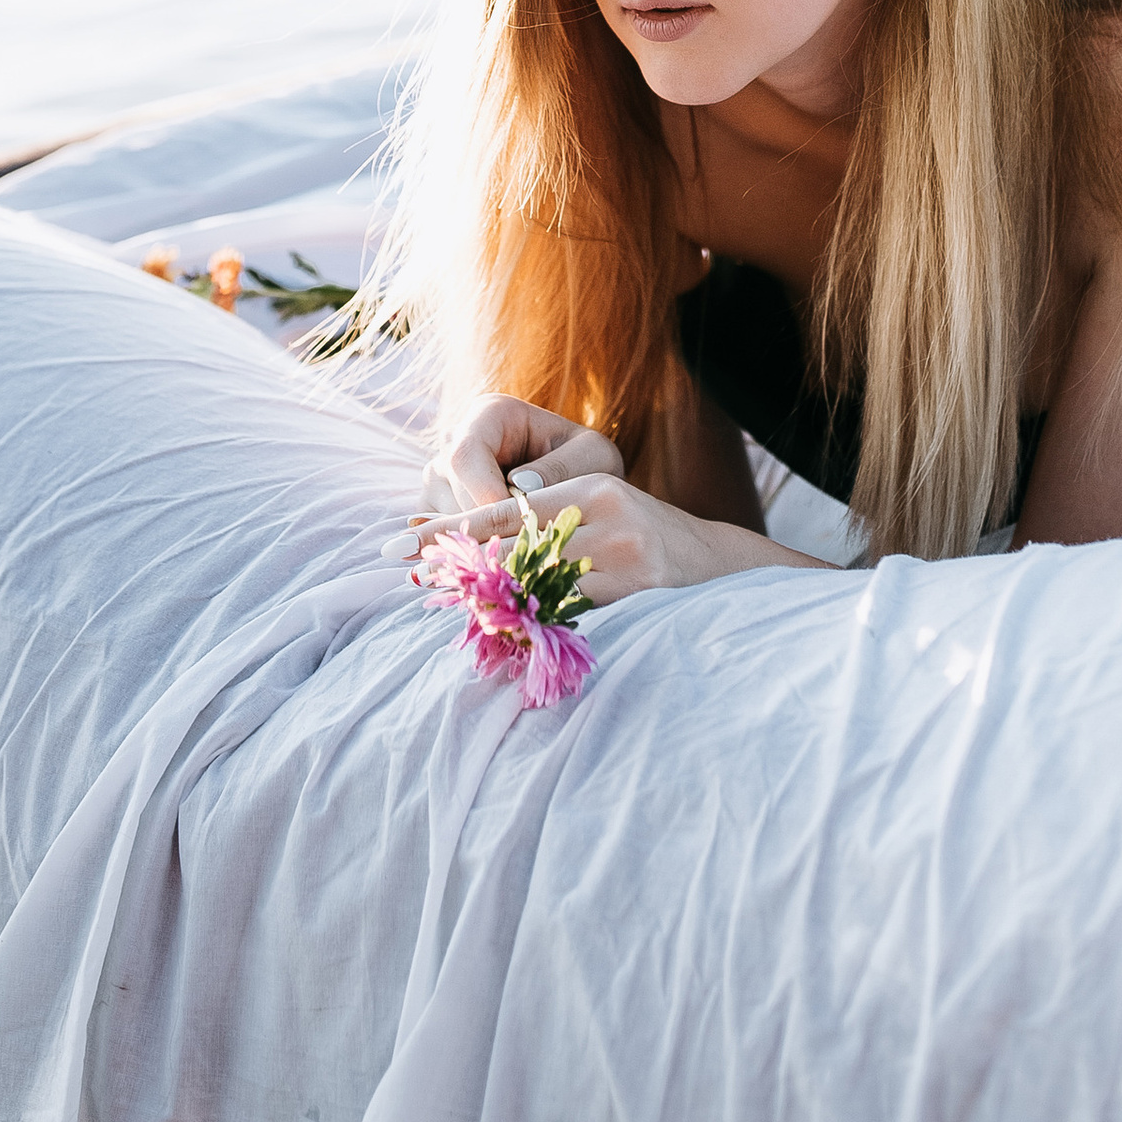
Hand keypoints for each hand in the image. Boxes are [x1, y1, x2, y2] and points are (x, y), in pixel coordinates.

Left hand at [416, 393, 786, 606]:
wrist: (719, 568)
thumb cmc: (641, 541)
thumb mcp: (598, 514)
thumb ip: (544, 523)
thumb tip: (462, 538)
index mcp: (593, 488)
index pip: (507, 510)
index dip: (453, 529)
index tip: (402, 543)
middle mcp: (608, 515)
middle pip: (518, 549)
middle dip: (467, 570)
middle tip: (418, 582)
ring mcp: (627, 557)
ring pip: (542, 586)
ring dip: (497, 603)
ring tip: (461, 612)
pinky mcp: (641, 597)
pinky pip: (575, 617)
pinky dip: (540, 626)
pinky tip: (513, 633)